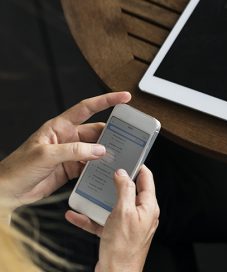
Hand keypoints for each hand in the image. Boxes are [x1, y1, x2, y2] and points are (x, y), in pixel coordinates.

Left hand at [0, 92, 130, 209]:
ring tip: (122, 155)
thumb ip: (74, 151)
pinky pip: (91, 165)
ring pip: (96, 149)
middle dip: (112, 133)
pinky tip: (108, 170)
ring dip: (108, 152)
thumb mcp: (46, 155)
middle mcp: (67, 138)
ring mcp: (70, 154)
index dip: (106, 101)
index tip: (124, 97)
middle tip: (130, 136)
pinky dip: (100, 168)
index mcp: (59, 127)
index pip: (86, 108)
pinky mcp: (71, 169)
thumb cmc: (18, 168)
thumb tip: (99, 149)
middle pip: (96, 131)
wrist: (7, 191)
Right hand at [66, 166, 159, 271]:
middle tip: (104, 171)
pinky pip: (103, 222)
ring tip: (87, 190)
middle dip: (115, 182)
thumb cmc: (123, 247)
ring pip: (113, 206)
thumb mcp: (124, 212)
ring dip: (98, 200)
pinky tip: (76, 214)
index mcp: (148, 207)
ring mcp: (128, 225)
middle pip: (129, 192)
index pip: (146, 180)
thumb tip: (124, 173)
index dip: (138, 167)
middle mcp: (141, 215)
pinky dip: (90, 218)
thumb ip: (125, 190)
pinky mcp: (116, 235)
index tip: (128, 157)